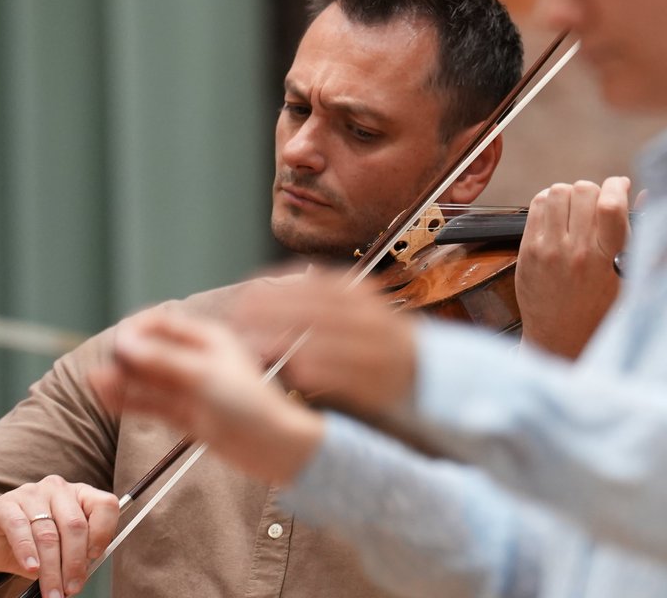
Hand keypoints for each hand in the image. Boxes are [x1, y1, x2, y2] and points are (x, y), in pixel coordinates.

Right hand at [0, 476, 117, 597]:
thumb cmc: (31, 541)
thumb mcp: (60, 545)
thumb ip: (74, 553)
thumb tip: (82, 575)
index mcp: (80, 494)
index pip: (104, 505)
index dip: (103, 532)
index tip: (96, 558)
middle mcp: (58, 489)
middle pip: (75, 525)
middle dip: (75, 562)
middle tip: (72, 588)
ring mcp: (31, 493)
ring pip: (48, 533)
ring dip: (51, 569)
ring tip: (53, 591)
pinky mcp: (5, 505)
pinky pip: (19, 528)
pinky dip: (27, 552)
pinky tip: (31, 568)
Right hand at [88, 309, 323, 485]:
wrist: (270, 446)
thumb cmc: (248, 404)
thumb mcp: (202, 376)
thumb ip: (162, 360)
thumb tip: (125, 343)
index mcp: (208, 338)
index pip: (163, 322)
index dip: (138, 328)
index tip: (118, 341)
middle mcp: (196, 359)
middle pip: (151, 350)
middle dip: (128, 356)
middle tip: (108, 368)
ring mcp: (189, 387)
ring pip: (148, 378)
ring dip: (124, 379)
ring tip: (98, 383)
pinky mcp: (185, 413)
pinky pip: (151, 402)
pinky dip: (131, 400)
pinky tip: (108, 397)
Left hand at [229, 270, 419, 415]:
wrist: (426, 369)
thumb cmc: (378, 337)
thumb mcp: (357, 306)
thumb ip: (325, 296)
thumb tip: (278, 287)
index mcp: (362, 296)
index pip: (315, 284)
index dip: (279, 288)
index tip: (248, 293)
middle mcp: (369, 319)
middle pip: (315, 310)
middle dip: (274, 312)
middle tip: (240, 317)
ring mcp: (375, 350)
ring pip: (326, 342)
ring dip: (288, 343)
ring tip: (256, 346)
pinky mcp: (377, 382)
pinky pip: (342, 375)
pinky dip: (316, 372)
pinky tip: (293, 372)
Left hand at [516, 176, 631, 358]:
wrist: (560, 341)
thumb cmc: (601, 313)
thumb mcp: (630, 280)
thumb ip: (639, 237)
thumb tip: (645, 194)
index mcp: (605, 260)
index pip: (610, 204)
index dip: (617, 186)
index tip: (620, 187)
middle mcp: (574, 251)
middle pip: (583, 190)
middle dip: (595, 191)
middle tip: (597, 206)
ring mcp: (547, 249)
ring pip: (557, 192)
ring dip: (570, 195)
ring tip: (577, 211)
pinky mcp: (527, 251)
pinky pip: (536, 206)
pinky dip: (549, 202)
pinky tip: (558, 217)